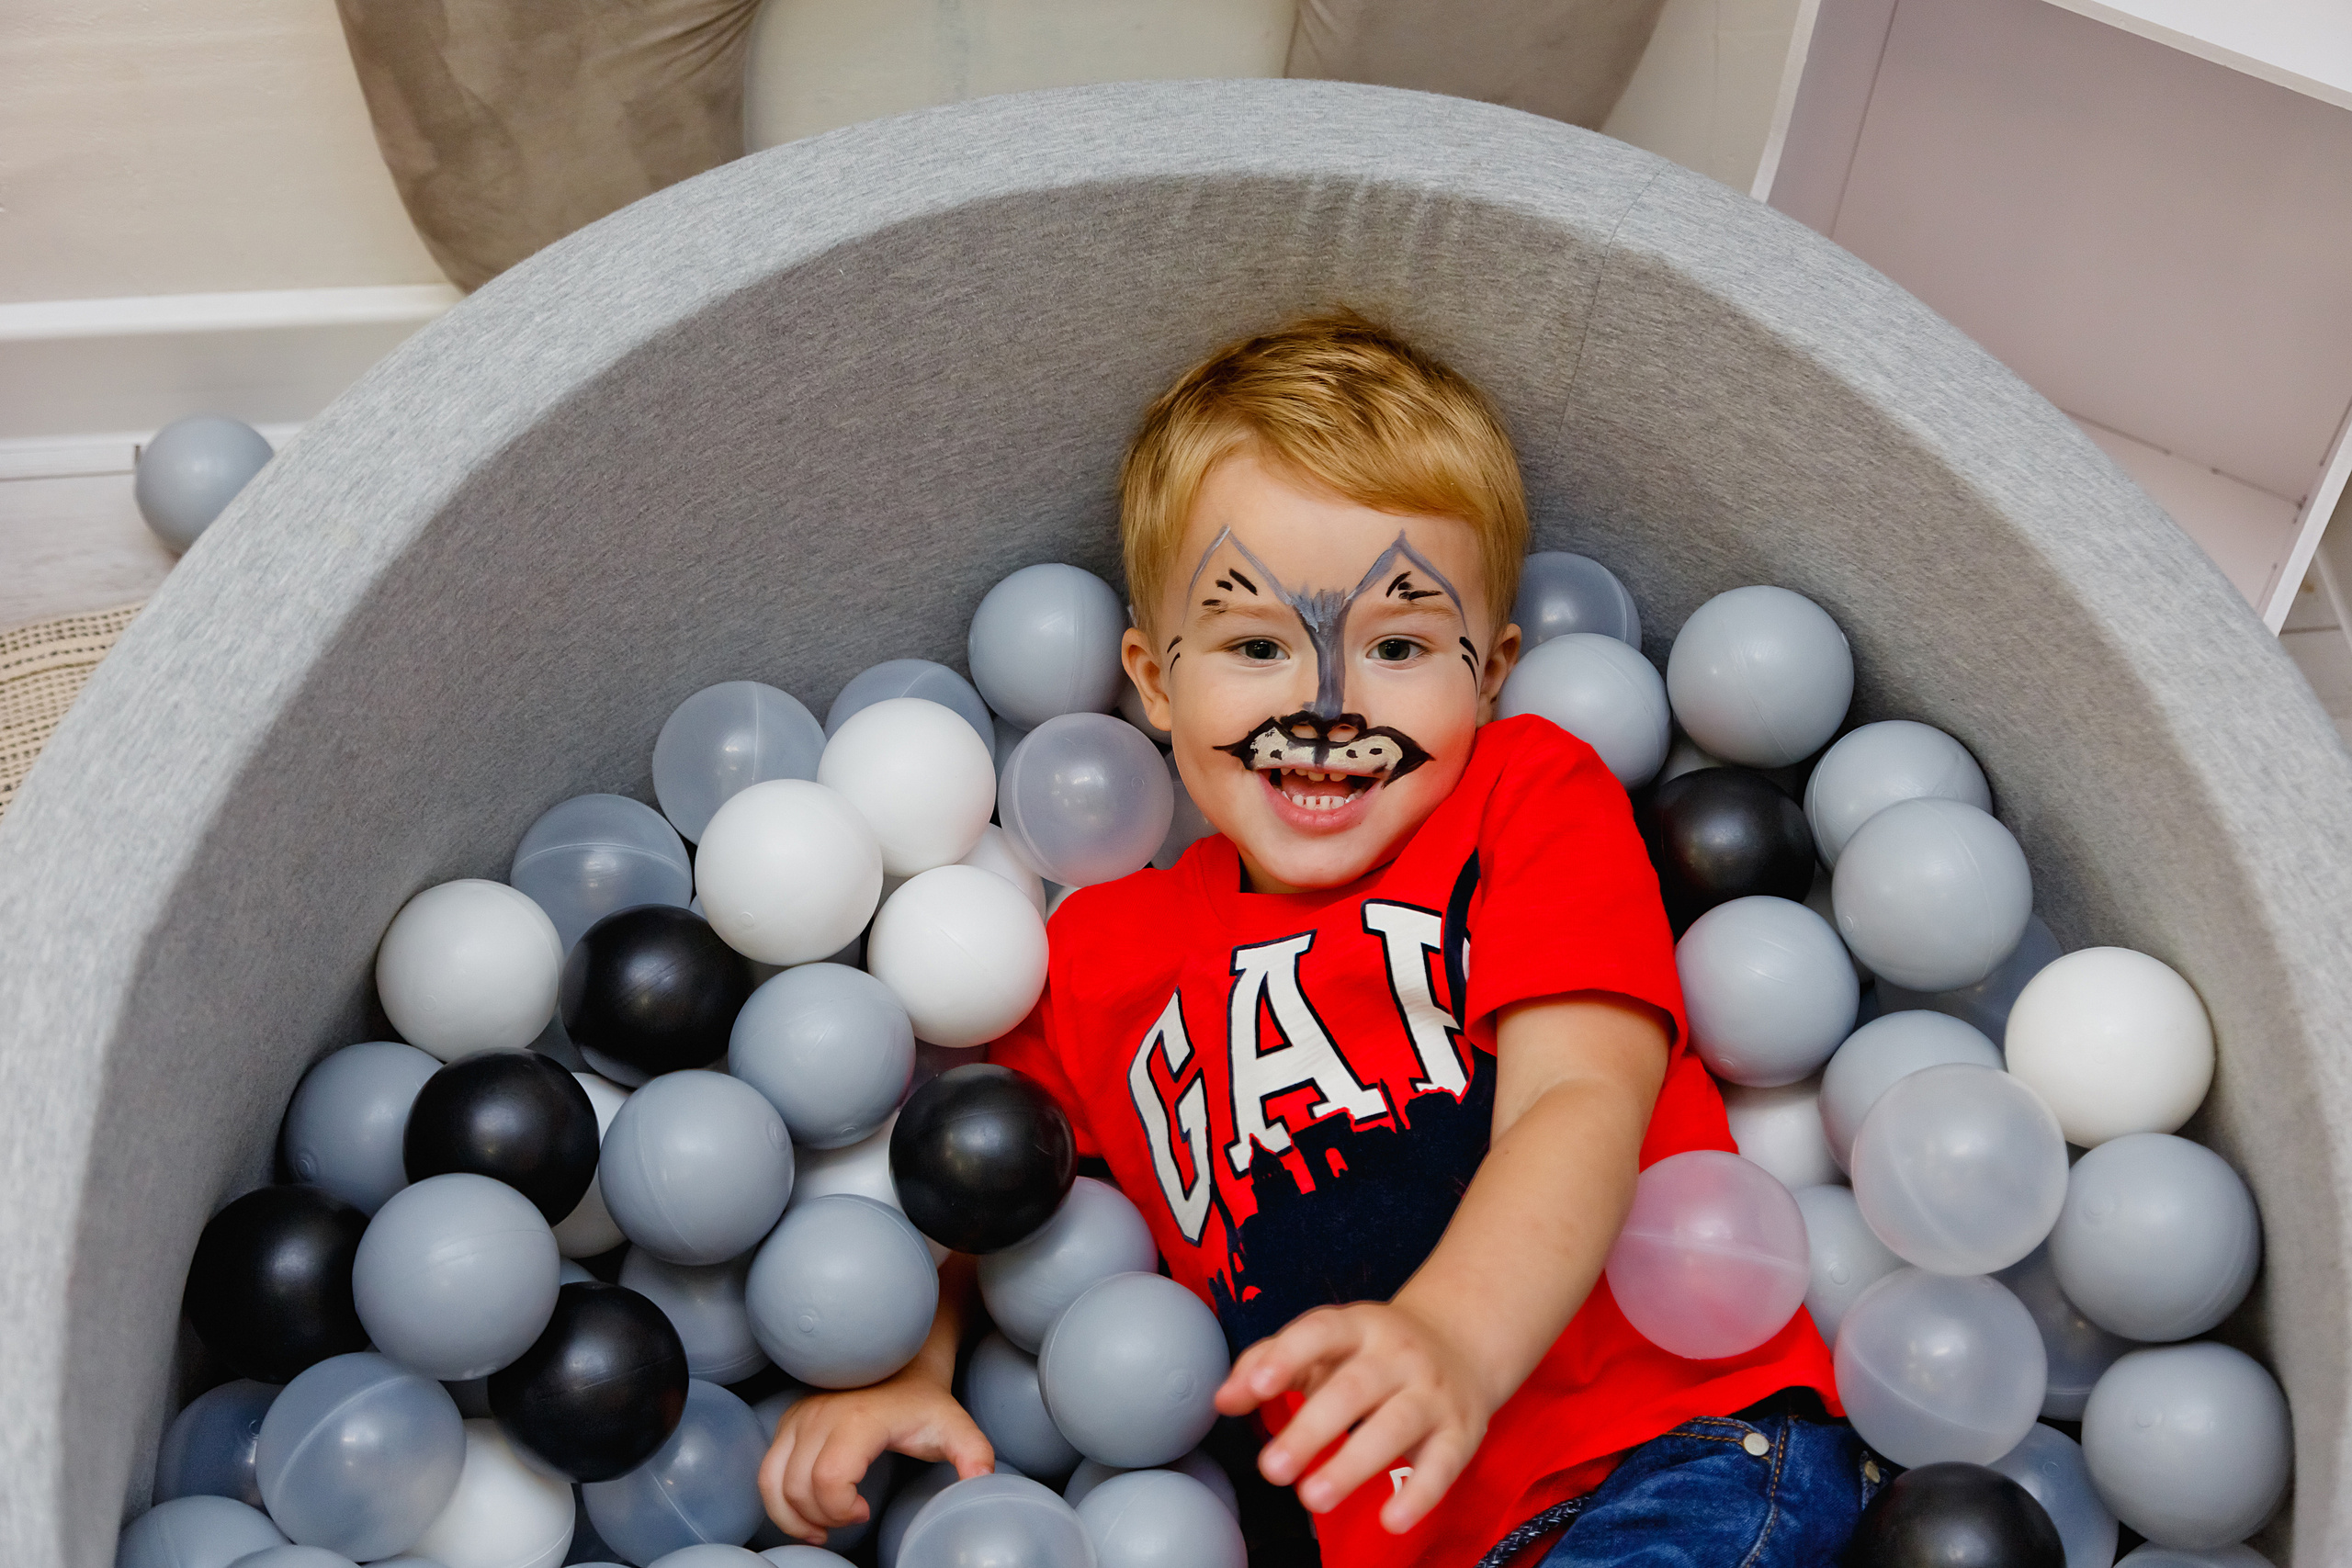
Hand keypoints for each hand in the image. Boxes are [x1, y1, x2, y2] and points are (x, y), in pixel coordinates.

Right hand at [758, 1362, 993, 1543]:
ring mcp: (799, 1417)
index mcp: (858, 1420)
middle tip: (850, 1519)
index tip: (865, 1512)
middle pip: (798, 1488)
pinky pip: (767, 1472)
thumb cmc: (924, 1400)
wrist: (901, 1361)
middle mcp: (819, 1415)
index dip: (842, 1510)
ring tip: (823, 1527)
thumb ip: (973, 1455)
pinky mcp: (787, 1422)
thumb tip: (981, 1486)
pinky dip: (778, 1501)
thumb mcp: (955, 1427)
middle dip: (821, 1518)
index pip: (828, 1479)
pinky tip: (806, 1513)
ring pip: (773, 1482)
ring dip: (793, 1515)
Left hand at [1213, 1298, 1495, 1534]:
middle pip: (1353, 1389)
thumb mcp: (1327, 1343)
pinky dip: (1420, 1495)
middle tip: (1272, 1469)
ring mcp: (1432, 1392)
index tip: (1257, 1388)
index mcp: (1358, 1327)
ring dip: (1353, 1464)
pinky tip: (1391, 1519)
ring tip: (1313, 1497)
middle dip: (1311, 1430)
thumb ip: (1269, 1363)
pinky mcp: (1460, 1431)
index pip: (1320, 1332)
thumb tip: (1223, 1399)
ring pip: (1396, 1425)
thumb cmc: (1375, 1352)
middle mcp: (1397, 1355)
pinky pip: (1443, 1464)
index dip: (1287, 1357)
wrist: (1462, 1343)